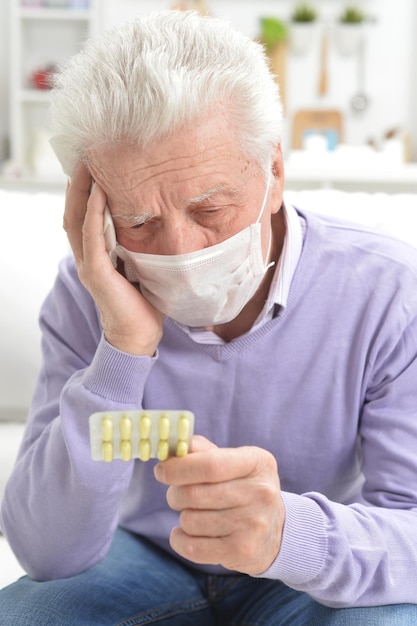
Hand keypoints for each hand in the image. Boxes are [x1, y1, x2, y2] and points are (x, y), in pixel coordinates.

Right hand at [64, 164, 163, 355]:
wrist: (140, 335)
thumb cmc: (145, 302)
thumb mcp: (143, 265)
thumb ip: (141, 245)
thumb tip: (160, 220)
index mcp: (96, 255)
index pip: (83, 215)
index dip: (84, 190)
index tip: (93, 164)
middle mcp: (86, 257)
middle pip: (73, 212)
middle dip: (77, 183)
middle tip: (84, 154)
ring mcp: (88, 264)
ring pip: (76, 220)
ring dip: (80, 191)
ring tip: (87, 164)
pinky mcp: (96, 273)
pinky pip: (92, 237)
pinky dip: (94, 213)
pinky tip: (99, 193)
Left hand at [154, 436, 284, 574]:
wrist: (276, 531)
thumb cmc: (244, 488)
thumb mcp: (234, 462)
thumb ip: (203, 451)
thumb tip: (174, 447)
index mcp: (257, 462)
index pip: (210, 465)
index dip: (178, 468)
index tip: (161, 471)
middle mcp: (260, 493)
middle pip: (194, 494)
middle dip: (175, 494)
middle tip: (177, 494)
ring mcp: (253, 524)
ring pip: (190, 520)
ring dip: (183, 517)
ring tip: (195, 514)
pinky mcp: (242, 551)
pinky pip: (192, 547)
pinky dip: (179, 540)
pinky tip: (185, 534)